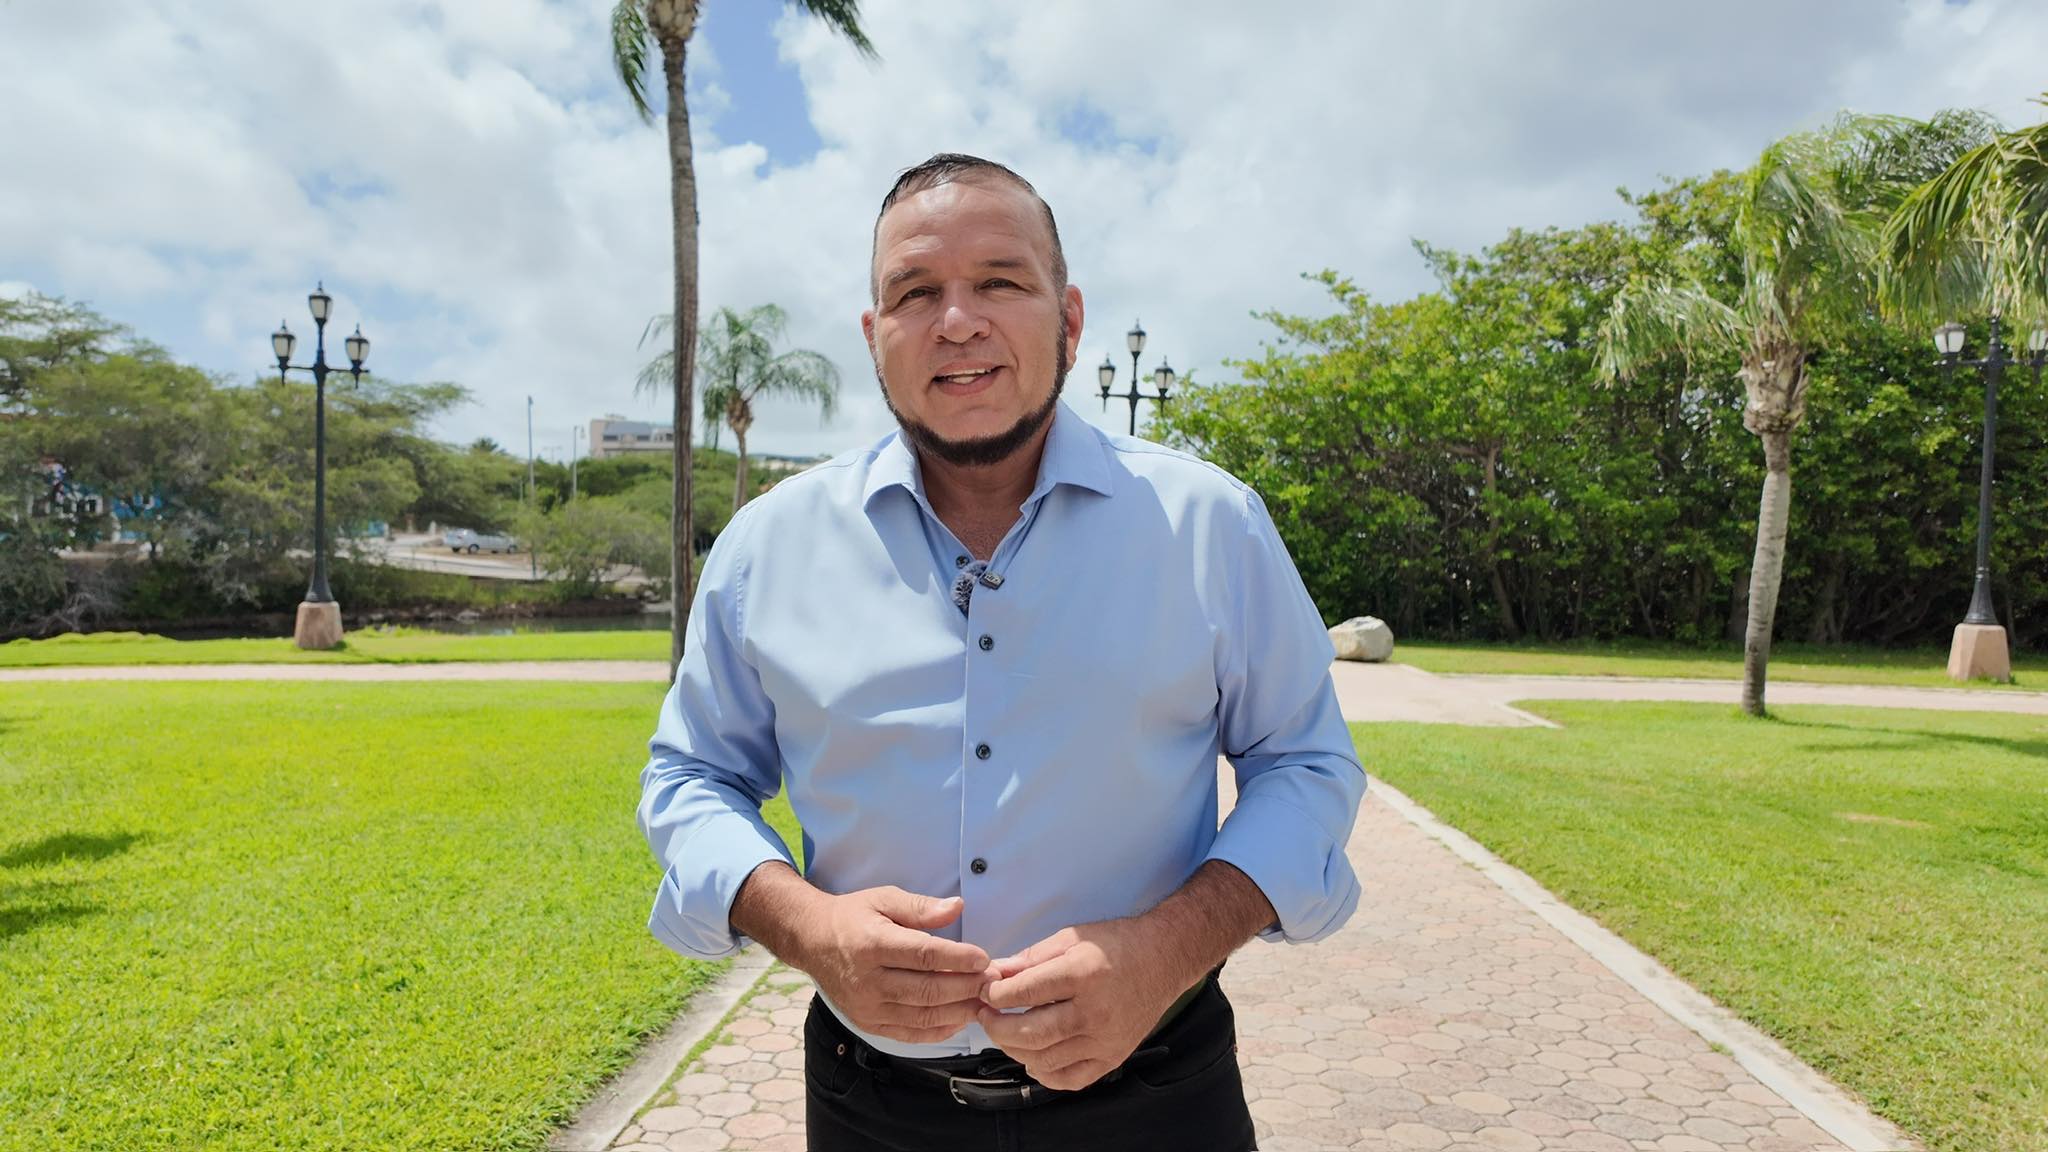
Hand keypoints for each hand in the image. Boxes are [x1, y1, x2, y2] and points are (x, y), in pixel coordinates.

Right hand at [794, 886, 998, 1044]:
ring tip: (984, 1001)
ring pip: (922, 1016)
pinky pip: (909, 1034)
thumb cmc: (854, 916)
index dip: (958, 959)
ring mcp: (866, 1007)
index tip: (984, 958)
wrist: (811, 941)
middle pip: (927, 990)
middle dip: (966, 987)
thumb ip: (921, 906)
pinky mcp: (867, 1023)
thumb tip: (957, 907)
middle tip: (993, 982)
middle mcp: (867, 980)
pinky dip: (939, 1031)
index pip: (924, 956)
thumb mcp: (884, 899)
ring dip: (958, 1011)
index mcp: (872, 944)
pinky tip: (960, 1019)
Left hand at [976, 918, 1183, 1090]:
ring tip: (1005, 1033)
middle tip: (985, 1015)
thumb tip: (994, 975)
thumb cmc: (1117, 944)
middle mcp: (1095, 1012)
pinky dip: (1044, 1073)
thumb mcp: (1071, 938)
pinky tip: (1033, 1056)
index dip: (994, 994)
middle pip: (1030, 1033)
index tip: (984, 991)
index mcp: (1083, 974)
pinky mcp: (1112, 1057)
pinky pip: (1069, 1079)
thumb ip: (1030, 959)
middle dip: (996, 1026)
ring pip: (1045, 1059)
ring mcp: (1105, 1040)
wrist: (1163, 959)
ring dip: (1014, 1049)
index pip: (1024, 993)